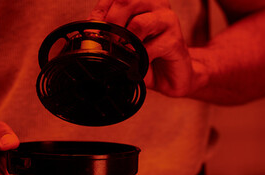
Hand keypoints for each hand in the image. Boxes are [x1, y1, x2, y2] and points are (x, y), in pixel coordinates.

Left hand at [89, 0, 206, 97]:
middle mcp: (156, 4)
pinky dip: (138, 58)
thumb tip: (89, 35)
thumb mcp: (126, 42)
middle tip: (103, 42)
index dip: (100, 10)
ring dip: (123, 41)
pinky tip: (136, 64)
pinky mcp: (175, 40)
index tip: (90, 28)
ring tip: (119, 54)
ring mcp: (167, 20)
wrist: (174, 76)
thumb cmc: (148, 56)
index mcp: (142, 1)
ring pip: (139, 23)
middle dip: (109, 23)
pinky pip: (151, 47)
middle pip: (126, 1)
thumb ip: (111, 33)